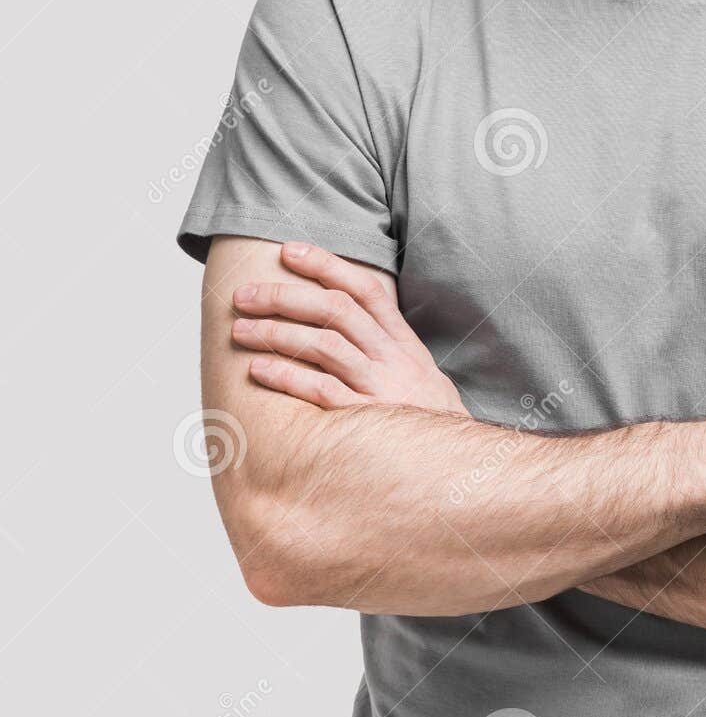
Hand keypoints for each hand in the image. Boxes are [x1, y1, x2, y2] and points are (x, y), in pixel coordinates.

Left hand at [230, 242, 465, 415]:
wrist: (454, 465)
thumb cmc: (423, 415)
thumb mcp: (415, 371)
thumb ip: (384, 342)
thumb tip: (342, 312)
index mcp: (402, 342)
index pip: (364, 289)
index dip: (326, 265)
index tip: (289, 251)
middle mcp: (392, 358)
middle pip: (335, 311)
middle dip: (285, 297)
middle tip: (244, 296)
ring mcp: (379, 387)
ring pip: (324, 346)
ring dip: (277, 333)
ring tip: (240, 330)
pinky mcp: (364, 419)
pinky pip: (321, 390)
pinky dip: (287, 376)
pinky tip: (258, 369)